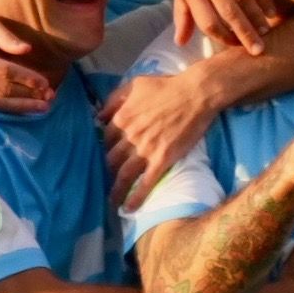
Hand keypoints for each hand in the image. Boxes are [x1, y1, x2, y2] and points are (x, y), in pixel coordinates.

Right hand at [0, 0, 56, 116]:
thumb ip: (4, 36)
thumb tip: (27, 50)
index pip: (3, 72)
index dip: (26, 79)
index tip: (45, 83)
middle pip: (1, 90)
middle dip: (28, 95)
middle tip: (50, 97)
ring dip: (21, 106)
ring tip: (43, 107)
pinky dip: (7, 107)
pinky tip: (24, 108)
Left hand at [102, 61, 232, 204]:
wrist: (195, 94)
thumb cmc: (166, 86)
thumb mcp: (134, 84)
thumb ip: (113, 99)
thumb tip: (98, 116)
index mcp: (121, 117)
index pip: (105, 138)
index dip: (104, 149)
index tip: (105, 156)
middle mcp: (130, 136)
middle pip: (111, 159)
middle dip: (106, 172)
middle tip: (104, 182)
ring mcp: (146, 149)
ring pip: (124, 174)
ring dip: (116, 191)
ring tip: (111, 203)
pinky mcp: (163, 158)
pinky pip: (146, 182)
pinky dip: (137, 197)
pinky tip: (130, 208)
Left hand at [169, 0, 289, 55]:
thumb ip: (183, 13)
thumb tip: (180, 42)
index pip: (206, 20)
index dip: (222, 37)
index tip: (235, 47)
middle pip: (227, 11)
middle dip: (244, 33)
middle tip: (258, 49)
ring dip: (256, 17)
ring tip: (266, 31)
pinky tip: (271, 11)